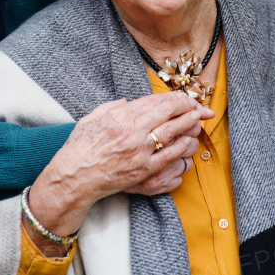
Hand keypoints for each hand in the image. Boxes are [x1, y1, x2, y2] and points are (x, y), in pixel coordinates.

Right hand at [27, 92, 211, 236]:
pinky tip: (189, 143)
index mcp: (120, 116)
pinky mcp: (143, 170)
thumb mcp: (92, 118)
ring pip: (173, 133)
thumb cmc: (79, 148)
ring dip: (189, 125)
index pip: (155, 101)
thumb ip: (111, 107)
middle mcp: (132, 131)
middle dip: (188, 108)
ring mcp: (139, 152)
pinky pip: (169, 157)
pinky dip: (182, 148)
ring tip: (198, 121)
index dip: (175, 98)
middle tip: (199, 107)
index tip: (185, 97)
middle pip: (168, 113)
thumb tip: (126, 101)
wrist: (74, 177)